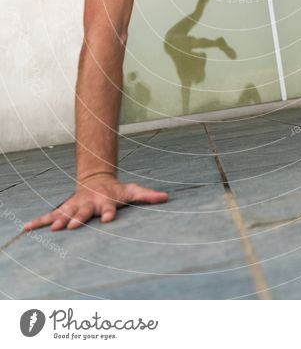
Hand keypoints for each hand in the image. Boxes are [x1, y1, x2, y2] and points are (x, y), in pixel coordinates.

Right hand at [23, 175, 168, 231]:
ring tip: (52, 229)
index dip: (109, 213)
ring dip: (58, 221)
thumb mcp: (132, 191)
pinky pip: (49, 216)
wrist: (96, 179)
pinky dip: (38, 222)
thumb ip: (148, 195)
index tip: (108, 219)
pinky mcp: (64, 209)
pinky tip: (26, 228)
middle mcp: (89, 203)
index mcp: (106, 201)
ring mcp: (75, 206)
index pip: (109, 208)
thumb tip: (167, 197)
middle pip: (84, 212)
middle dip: (79, 218)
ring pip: (65, 214)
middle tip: (73, 226)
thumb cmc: (116, 190)